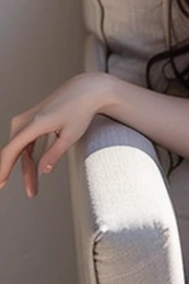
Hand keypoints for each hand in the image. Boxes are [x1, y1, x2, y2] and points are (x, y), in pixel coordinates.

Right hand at [0, 72, 109, 198]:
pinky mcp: (30, 120)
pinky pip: (24, 142)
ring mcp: (26, 119)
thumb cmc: (80, 110)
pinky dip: (27, 157)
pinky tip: (31, 170)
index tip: (0, 183)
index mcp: (34, 123)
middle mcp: (25, 120)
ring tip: (33, 188)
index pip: (12, 150)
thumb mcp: (70, 135)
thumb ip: (55, 154)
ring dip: (26, 168)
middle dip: (23, 174)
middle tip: (31, 192)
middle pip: (16, 152)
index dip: (3, 168)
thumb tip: (43, 170)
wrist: (85, 91)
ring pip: (20, 149)